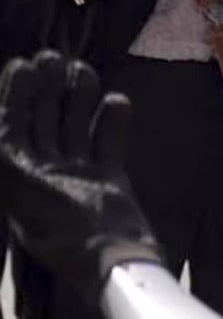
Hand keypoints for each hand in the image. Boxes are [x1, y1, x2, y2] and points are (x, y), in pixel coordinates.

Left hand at [0, 51, 160, 298]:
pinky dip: (113, 123)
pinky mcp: (110, 180)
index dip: (13, 95)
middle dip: (45, 90)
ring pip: (75, 128)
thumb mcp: (17, 187)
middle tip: (53, 58)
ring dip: (79, 99)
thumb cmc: (62, 229)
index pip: (10, 126)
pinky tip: (117, 101)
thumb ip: (7, 157)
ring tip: (83, 71)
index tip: (24, 65)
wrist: (111, 260)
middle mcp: (44, 173)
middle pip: (41, 123)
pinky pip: (109, 145)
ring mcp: (78, 176)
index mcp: (16, 177)